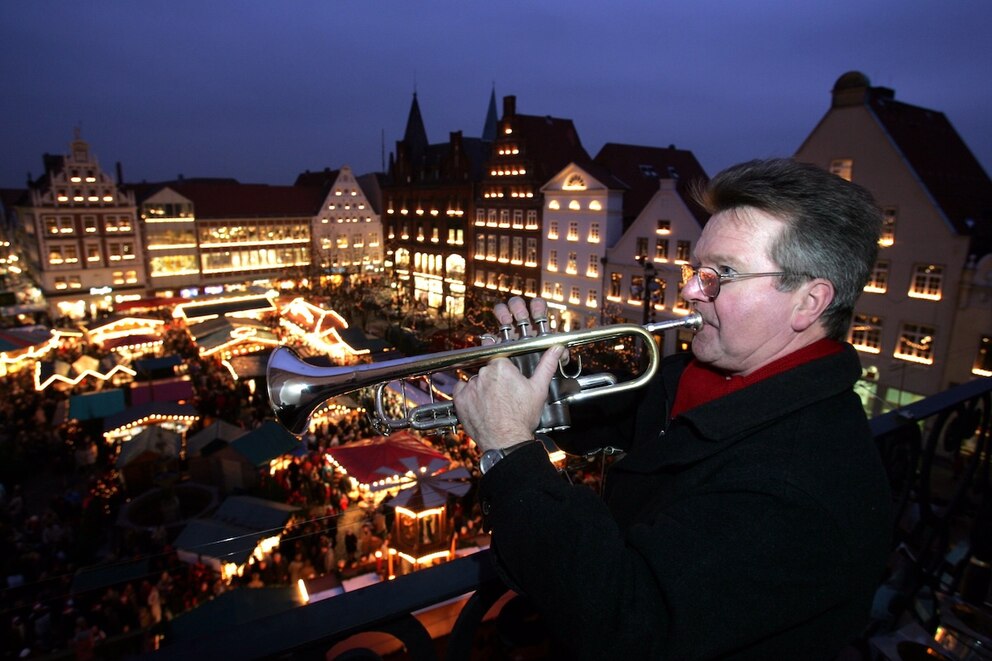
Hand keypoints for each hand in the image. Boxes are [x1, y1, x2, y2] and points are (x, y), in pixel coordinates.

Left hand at [453, 297, 563, 451]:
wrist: (506, 442)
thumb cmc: (522, 418)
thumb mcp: (539, 389)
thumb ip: (546, 365)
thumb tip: (557, 349)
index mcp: (501, 367)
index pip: (501, 361)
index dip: (507, 373)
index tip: (509, 383)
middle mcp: (483, 373)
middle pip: (488, 371)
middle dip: (495, 380)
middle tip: (504, 396)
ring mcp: (470, 386)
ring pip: (475, 380)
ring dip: (481, 388)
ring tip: (492, 404)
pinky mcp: (460, 399)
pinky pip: (460, 389)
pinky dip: (467, 394)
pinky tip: (478, 404)